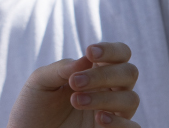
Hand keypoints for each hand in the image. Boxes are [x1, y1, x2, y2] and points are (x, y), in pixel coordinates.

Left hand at [6, 42, 139, 127]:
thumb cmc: (34, 108)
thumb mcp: (40, 83)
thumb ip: (61, 69)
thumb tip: (86, 59)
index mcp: (95, 71)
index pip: (119, 54)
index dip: (111, 49)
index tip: (90, 51)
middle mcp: (109, 90)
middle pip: (129, 73)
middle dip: (104, 75)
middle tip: (75, 83)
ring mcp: (113, 113)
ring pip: (131, 99)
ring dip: (104, 98)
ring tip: (75, 101)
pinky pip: (134, 127)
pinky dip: (120, 122)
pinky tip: (99, 119)